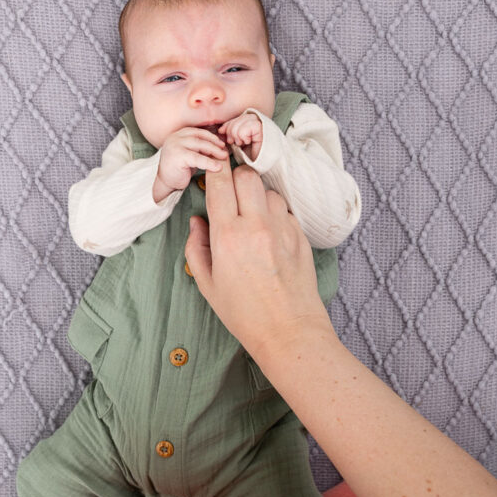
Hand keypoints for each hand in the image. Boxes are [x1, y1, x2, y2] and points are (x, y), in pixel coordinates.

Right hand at [153, 127, 228, 202]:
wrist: (166, 183)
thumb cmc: (179, 169)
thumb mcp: (190, 154)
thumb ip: (200, 148)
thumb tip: (220, 146)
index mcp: (179, 134)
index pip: (198, 132)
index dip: (212, 137)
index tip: (222, 144)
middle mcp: (175, 137)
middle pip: (200, 137)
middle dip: (215, 144)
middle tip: (225, 152)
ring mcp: (175, 145)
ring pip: (199, 145)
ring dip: (214, 151)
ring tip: (224, 157)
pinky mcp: (177, 156)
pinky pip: (197, 158)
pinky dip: (209, 162)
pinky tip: (217, 167)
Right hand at [184, 163, 333, 363]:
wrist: (289, 330)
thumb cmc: (244, 313)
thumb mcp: (207, 284)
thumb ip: (197, 247)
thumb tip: (197, 221)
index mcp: (228, 236)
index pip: (220, 183)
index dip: (214, 169)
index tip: (211, 165)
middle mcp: (256, 226)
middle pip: (247, 175)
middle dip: (236, 177)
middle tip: (230, 192)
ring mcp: (282, 228)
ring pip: (269, 190)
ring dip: (257, 196)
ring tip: (250, 216)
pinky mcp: (300, 235)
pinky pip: (285, 209)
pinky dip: (274, 213)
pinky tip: (268, 232)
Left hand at [218, 111, 262, 161]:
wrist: (260, 163)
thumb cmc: (250, 155)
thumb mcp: (236, 142)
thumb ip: (230, 134)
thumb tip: (220, 130)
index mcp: (250, 121)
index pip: (234, 118)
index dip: (227, 126)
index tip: (227, 137)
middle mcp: (256, 119)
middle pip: (235, 120)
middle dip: (231, 133)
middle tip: (238, 143)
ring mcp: (259, 121)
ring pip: (238, 124)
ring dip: (238, 136)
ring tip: (244, 143)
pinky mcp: (261, 127)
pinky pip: (244, 129)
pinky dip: (244, 137)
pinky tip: (249, 142)